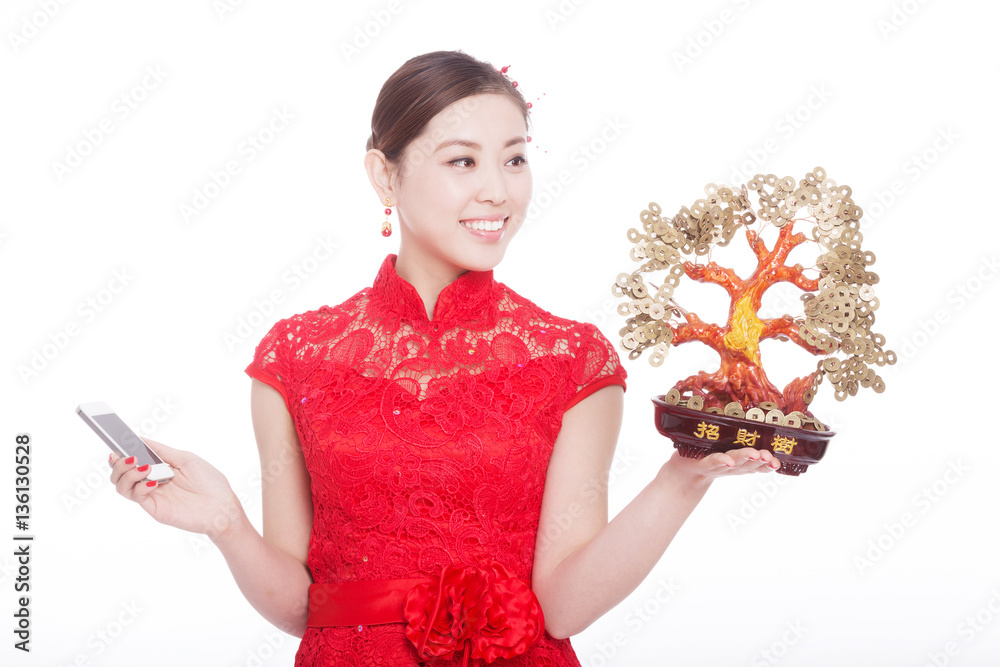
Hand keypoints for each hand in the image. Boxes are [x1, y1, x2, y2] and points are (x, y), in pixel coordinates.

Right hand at [108, 438, 243, 540]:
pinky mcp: (154, 508)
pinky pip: (136, 496)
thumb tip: (141, 439)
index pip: (132, 461)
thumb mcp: (186, 460)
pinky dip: (140, 486)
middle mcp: (152, 481)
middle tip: (130, 457)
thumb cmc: (210, 483)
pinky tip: (154, 481)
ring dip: (127, 474)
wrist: (222, 508)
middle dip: (119, 463)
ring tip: (144, 468)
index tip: (116, 444)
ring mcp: (152, 495)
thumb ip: (163, 451)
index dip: (121, 453)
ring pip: (122, 486)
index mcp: (160, 469)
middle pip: (120, 474)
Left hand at [660, 446, 780, 486]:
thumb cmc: (708, 455)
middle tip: (770, 458)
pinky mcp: (702, 463)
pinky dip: (721, 461)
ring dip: (745, 459)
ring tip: (756, 455)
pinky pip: (713, 461)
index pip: (758, 464)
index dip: (769, 465)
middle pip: (748, 464)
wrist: (684, 472)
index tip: (778, 462)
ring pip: (734, 462)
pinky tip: (728, 461)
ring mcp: (717, 465)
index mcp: (740, 461)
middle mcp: (731, 466)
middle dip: (761, 461)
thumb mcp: (728, 449)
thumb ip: (742, 437)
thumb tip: (757, 416)